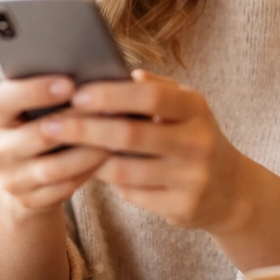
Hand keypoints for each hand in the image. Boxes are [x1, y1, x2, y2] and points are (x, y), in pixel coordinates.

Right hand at [0, 74, 111, 217]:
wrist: (25, 173)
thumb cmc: (40, 124)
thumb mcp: (35, 106)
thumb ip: (53, 90)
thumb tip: (91, 73)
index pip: (3, 100)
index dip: (34, 91)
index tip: (70, 83)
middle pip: (36, 135)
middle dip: (76, 123)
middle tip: (109, 111)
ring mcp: (10, 178)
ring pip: (53, 167)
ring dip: (88, 152)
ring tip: (117, 138)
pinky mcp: (27, 201)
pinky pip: (62, 189)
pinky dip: (87, 174)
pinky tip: (108, 160)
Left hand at [42, 69, 248, 229]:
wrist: (232, 191)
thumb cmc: (192, 138)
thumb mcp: (186, 108)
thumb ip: (157, 89)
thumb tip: (127, 72)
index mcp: (196, 109)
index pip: (151, 97)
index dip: (111, 95)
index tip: (76, 95)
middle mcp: (198, 143)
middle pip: (130, 134)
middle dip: (84, 129)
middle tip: (48, 125)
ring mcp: (192, 178)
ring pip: (125, 169)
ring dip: (86, 158)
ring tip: (57, 148)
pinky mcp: (182, 207)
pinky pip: (131, 193)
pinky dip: (106, 181)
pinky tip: (84, 170)